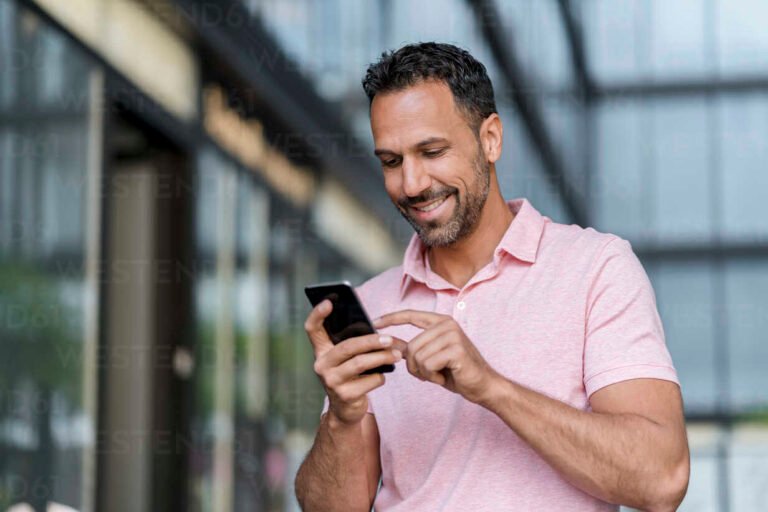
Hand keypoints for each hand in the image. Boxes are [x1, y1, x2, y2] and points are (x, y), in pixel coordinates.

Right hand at [304, 299, 405, 424]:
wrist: (346, 410)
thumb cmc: (350, 376)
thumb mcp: (346, 359)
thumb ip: (352, 344)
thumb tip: (377, 329)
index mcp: (321, 351)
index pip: (312, 329)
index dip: (318, 314)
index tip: (329, 301)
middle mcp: (321, 365)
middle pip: (347, 347)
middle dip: (371, 341)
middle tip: (390, 339)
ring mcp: (331, 381)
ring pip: (360, 363)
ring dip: (382, 358)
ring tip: (397, 355)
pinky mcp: (344, 396)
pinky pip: (369, 381)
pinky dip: (380, 377)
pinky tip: (383, 376)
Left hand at [373, 310, 497, 403]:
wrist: (482, 385)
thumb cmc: (455, 371)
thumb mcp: (429, 357)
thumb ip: (410, 347)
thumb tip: (386, 340)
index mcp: (440, 321)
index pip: (411, 315)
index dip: (391, 318)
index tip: (374, 322)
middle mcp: (447, 324)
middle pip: (411, 346)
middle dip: (414, 366)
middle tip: (429, 374)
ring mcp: (452, 335)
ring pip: (418, 357)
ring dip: (424, 373)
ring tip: (438, 374)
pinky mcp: (456, 349)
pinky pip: (427, 364)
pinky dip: (432, 376)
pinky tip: (444, 376)